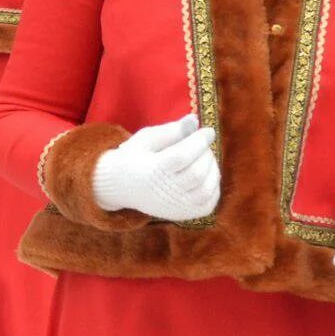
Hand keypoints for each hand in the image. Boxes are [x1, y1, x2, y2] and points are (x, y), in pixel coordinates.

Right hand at [91, 114, 219, 221]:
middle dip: (206, 154)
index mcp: (152, 170)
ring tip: (204, 158)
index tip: (208, 131)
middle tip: (202, 144)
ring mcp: (174, 206)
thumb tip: (193, 121)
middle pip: (196, 174)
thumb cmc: (135, 157)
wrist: (120, 187)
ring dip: (212, 169)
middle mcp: (163, 192)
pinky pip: (208, 204)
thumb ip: (170, 131)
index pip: (182, 156)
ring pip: (205, 190)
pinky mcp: (182, 214)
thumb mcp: (146, 139)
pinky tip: (207, 174)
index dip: (199, 141)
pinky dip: (213, 187)